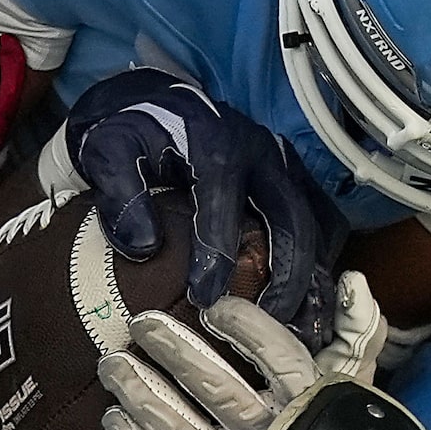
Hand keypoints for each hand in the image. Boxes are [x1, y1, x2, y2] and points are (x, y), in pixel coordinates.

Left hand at [60, 70, 344, 331]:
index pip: (224, 212)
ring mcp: (284, 166)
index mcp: (218, 148)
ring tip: (297, 326)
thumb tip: (144, 247)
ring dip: (313, 276)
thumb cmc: (129, 132)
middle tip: (266, 327)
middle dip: (286, 278)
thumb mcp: (106, 151)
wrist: (151, 102)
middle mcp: (263, 154)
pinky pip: (324, 221)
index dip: (216, 263)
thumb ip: (119, 195)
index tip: (204, 305)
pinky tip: (308, 301)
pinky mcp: (294, 177)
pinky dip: (322, 262)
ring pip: (319, 224)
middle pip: (292, 221)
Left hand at [95, 273, 381, 429]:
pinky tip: (116, 422)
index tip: (214, 309)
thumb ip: (358, 333)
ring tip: (112, 365)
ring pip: (178, 429)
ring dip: (140, 395)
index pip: (271, 352)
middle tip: (142, 323)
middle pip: (212, 385)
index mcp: (308, 403)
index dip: (242, 324)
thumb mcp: (359, 387)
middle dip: (172, 350)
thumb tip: (353, 283)